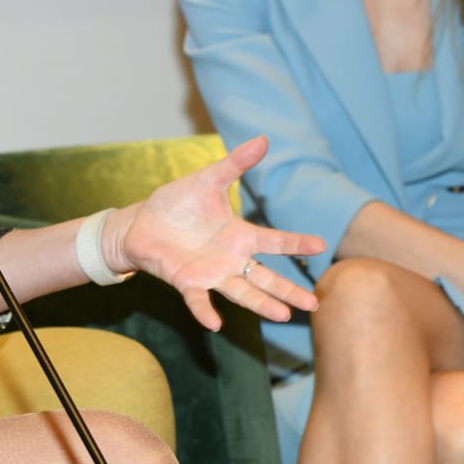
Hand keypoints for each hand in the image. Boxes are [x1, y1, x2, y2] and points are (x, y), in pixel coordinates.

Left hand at [106, 135, 325, 330]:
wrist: (141, 222)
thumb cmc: (177, 203)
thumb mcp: (207, 180)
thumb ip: (235, 165)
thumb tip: (263, 139)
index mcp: (240, 235)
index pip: (275, 241)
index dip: (297, 244)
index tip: (321, 245)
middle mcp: (230, 259)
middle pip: (265, 278)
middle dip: (289, 290)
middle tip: (314, 305)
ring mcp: (210, 273)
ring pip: (241, 292)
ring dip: (261, 304)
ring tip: (284, 316)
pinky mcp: (186, 282)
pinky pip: (198, 299)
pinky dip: (206, 310)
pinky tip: (216, 324)